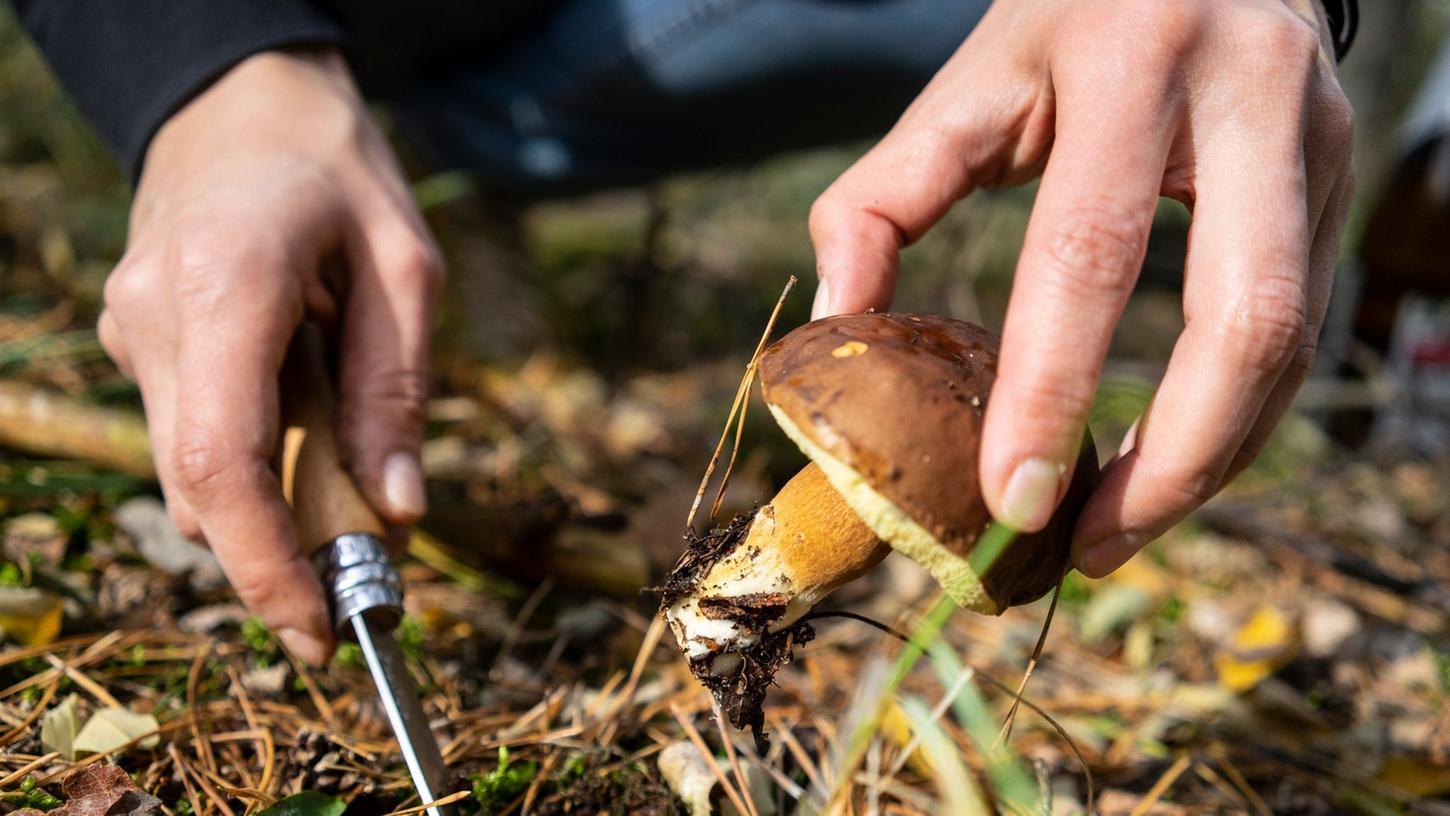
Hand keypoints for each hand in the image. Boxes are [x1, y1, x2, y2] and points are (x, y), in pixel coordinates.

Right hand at [98, 49, 443, 661]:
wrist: (238, 100)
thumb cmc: (337, 170)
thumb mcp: (405, 266)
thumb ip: (396, 388)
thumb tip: (399, 509)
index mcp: (227, 286)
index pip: (224, 464)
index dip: (267, 566)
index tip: (321, 629)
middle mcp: (154, 317)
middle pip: (199, 488)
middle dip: (278, 558)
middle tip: (364, 586)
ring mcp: (131, 331)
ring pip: (188, 474)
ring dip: (266, 515)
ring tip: (349, 500)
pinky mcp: (136, 342)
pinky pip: (187, 438)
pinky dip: (248, 470)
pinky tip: (305, 438)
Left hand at [809, 0, 1352, 576]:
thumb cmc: (1067, 19)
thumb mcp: (968, 83)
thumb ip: (884, 196)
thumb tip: (838, 324)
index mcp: (1133, 64)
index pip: (1090, 253)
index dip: (1052, 389)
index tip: (1007, 499)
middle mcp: (1250, 99)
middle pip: (1244, 320)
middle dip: (1171, 464)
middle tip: (1083, 547)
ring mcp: (1315, 144)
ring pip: (1289, 343)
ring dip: (1210, 462)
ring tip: (1115, 531)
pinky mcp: (1338, 182)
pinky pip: (1299, 328)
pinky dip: (1234, 417)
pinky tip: (1167, 466)